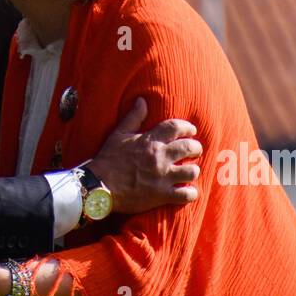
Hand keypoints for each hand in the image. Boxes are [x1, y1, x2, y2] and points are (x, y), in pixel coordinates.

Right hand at [88, 96, 201, 213]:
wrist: (99, 186)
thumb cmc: (108, 159)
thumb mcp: (119, 134)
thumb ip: (134, 117)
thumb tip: (142, 100)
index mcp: (150, 141)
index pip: (176, 127)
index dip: (188, 127)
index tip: (191, 131)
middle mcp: (159, 157)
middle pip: (189, 147)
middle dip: (196, 148)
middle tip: (195, 151)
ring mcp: (162, 177)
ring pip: (192, 171)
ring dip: (193, 170)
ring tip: (189, 171)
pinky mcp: (162, 195)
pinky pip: (186, 195)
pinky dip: (190, 193)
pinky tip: (188, 191)